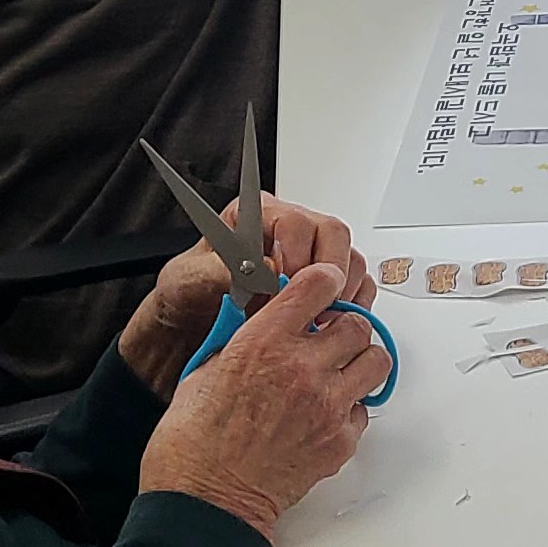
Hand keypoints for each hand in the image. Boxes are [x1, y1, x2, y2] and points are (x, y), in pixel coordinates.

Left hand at [120, 195, 370, 392]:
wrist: (191, 330)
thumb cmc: (189, 298)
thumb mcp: (191, 280)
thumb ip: (224, 270)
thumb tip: (265, 266)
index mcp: (256, 216)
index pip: (295, 219)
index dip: (297, 252)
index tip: (286, 283)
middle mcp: (290, 231)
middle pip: (333, 234)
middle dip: (328, 273)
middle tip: (312, 305)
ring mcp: (313, 256)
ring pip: (350, 260)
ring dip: (341, 293)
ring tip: (315, 320)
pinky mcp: (327, 285)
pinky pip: (357, 286)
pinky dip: (350, 307)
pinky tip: (326, 325)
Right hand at [135, 262, 387, 541]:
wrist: (204, 501)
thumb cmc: (192, 443)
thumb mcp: (204, 371)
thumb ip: (241, 340)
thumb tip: (259, 324)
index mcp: (263, 342)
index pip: (317, 284)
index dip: (324, 281)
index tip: (325, 285)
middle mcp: (302, 368)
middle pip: (356, 324)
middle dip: (343, 327)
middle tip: (329, 337)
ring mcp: (326, 405)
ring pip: (374, 361)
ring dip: (358, 362)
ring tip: (337, 372)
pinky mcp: (339, 441)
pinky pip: (364, 410)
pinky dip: (350, 408)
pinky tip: (325, 413)